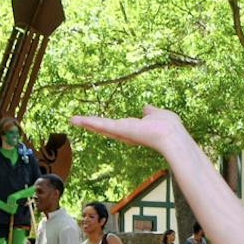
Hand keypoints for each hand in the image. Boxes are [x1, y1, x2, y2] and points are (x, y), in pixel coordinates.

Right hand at [71, 105, 188, 151]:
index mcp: (134, 129)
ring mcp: (121, 132)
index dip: (106, 124)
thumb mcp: (157, 114)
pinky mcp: (118, 129)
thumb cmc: (168, 126)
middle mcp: (125, 133)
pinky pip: (101, 124)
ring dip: (86, 122)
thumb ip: (150, 112)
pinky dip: (88, 121)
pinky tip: (77, 119)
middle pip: (104, 128)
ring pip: (100, 126)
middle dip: (91, 124)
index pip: (117, 126)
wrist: (170, 135)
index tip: (95, 122)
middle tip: (76, 121)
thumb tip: (146, 108)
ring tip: (73, 119)